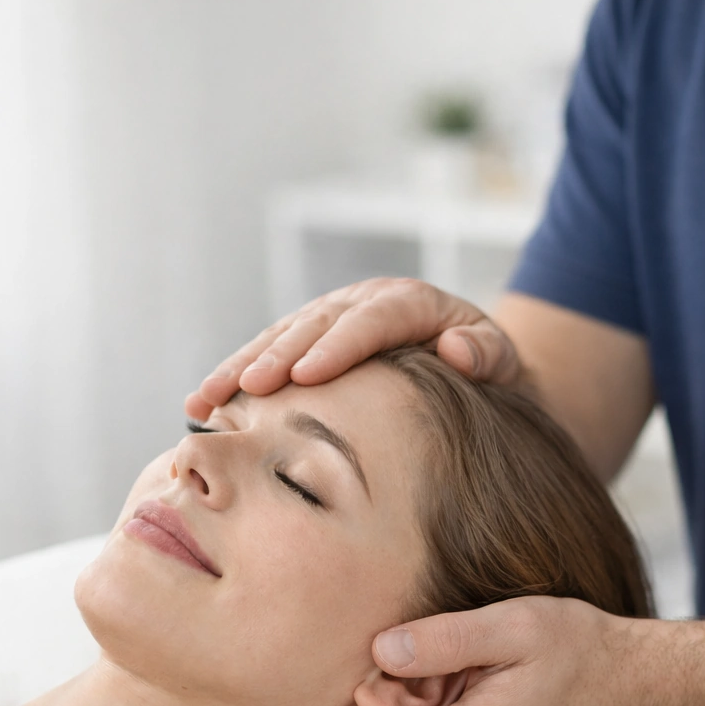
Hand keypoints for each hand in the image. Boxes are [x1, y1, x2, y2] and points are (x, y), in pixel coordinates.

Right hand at [186, 278, 521, 418]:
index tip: (307, 376)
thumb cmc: (490, 372)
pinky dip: (236, 377)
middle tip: (247, 389)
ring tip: (205, 399)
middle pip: (315, 326)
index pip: (370, 321)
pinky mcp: (311, 339)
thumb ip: (485, 353)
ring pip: (281, 337)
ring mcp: (334, 317)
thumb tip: (458, 348)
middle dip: (277, 356)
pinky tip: (202, 403)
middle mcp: (364, 302)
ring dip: (240, 367)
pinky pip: (270, 353)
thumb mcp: (502, 361)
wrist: (476, 367)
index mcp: (411, 302)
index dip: (336, 347)